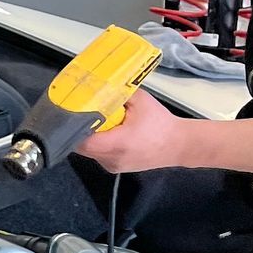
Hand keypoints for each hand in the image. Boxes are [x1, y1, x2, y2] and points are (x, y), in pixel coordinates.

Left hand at [76, 91, 191, 172]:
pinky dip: (99, 144)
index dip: (74, 127)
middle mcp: (112, 159)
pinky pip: (99, 155)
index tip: (72, 113)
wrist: (180, 145)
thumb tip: (99, 84)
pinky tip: (107, 132)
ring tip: (95, 122)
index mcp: (117, 144)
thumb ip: (118, 92)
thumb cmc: (161, 123)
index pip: (82, 141)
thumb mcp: (140, 100)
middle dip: (80, 130)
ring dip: (89, 137)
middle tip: (81, 114)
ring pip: (89, 152)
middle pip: (82, 147)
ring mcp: (113, 166)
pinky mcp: (116, 168)